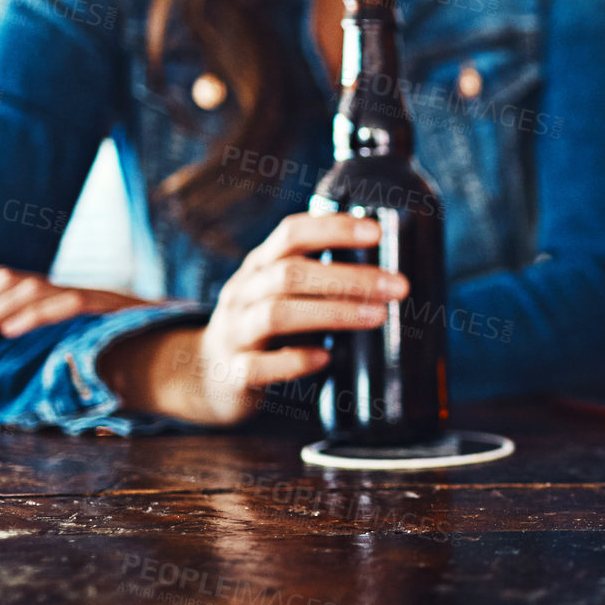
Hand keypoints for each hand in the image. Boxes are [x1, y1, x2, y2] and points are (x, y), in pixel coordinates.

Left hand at [0, 267, 154, 358]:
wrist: (174, 350)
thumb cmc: (117, 358)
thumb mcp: (65, 350)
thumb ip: (34, 348)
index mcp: (51, 293)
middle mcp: (66, 287)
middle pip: (5, 282)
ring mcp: (89, 295)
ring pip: (28, 290)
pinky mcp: (109, 308)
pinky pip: (66, 305)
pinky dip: (36, 315)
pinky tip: (10, 333)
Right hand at [99, 213, 405, 426]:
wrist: (207, 375)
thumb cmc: (261, 327)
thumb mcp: (281, 292)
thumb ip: (318, 277)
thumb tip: (384, 270)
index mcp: (259, 266)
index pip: (291, 234)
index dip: (333, 228)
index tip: (377, 232)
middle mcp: (243, 292)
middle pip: (291, 273)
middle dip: (350, 277)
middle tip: (398, 286)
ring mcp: (235, 332)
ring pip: (277, 314)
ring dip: (333, 313)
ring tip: (377, 316)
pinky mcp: (235, 373)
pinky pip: (260, 365)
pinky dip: (295, 361)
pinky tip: (325, 358)